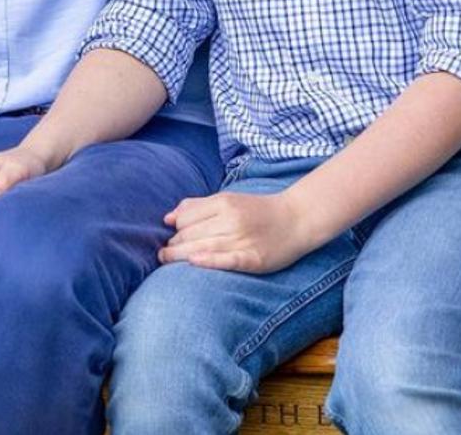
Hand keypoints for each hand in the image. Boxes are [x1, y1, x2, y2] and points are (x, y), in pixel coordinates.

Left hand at [159, 189, 316, 273]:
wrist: (297, 218)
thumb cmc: (258, 210)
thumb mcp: (228, 199)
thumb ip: (197, 206)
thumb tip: (167, 218)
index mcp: (223, 203)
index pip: (186, 218)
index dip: (175, 229)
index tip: (171, 238)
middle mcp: (231, 219)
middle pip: (191, 233)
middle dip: (174, 244)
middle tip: (164, 253)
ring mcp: (243, 239)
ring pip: (202, 246)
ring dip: (179, 255)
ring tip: (166, 259)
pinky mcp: (254, 258)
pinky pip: (226, 260)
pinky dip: (207, 260)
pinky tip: (193, 262)